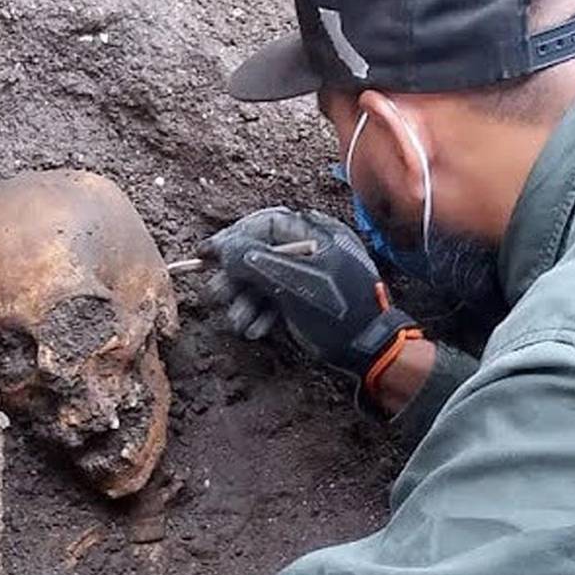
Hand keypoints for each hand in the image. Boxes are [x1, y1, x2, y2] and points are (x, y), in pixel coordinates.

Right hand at [200, 207, 419, 388]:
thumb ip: (253, 260)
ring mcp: (310, 278)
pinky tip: (255, 330)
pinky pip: (275, 301)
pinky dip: (261, 315)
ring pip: (264, 281)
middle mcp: (312, 251)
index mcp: (316, 234)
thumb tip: (222, 248)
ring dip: (245, 303)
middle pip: (260, 253)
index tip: (205, 254)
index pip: (264, 224)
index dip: (232, 237)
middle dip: (235, 278)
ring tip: (238, 321)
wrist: (368, 351)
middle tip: (217, 295)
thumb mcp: (291, 280)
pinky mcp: (307, 302)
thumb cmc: (337, 310)